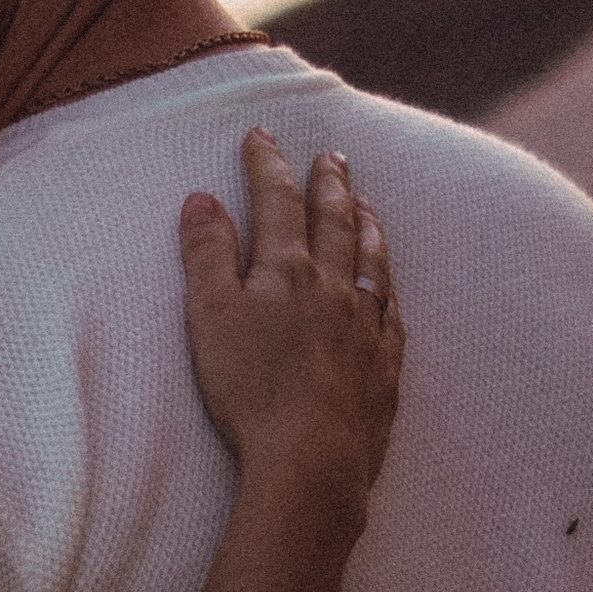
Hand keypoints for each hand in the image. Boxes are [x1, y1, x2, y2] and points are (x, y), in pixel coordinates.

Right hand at [178, 128, 403, 506]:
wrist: (312, 455)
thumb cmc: (252, 389)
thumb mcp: (210, 317)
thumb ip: (207, 256)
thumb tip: (201, 200)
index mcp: (288, 271)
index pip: (277, 202)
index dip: (267, 165)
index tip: (262, 136)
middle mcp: (334, 287)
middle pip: (333, 221)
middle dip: (328, 184)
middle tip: (332, 156)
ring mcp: (366, 325)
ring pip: (371, 260)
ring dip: (366, 225)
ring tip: (365, 203)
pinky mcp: (384, 365)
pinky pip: (391, 309)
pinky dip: (387, 282)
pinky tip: (386, 280)